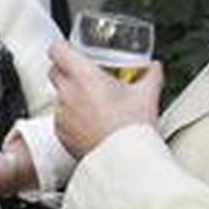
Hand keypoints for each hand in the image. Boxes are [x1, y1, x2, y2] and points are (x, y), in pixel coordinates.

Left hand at [49, 40, 163, 156]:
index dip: (62, 48)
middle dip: (66, 71)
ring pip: (58, 97)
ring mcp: (61, 114)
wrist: (124, 159)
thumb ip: (151, 75)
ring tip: (92, 103)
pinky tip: (90, 122)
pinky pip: (60, 119)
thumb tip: (154, 67)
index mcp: (84, 76)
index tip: (71, 51)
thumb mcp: (147, 94)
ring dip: (70, 96)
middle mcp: (67, 93)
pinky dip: (71, 118)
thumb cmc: (132, 127)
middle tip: (85, 76)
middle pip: (54, 72)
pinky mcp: (60, 133)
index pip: (57, 50)